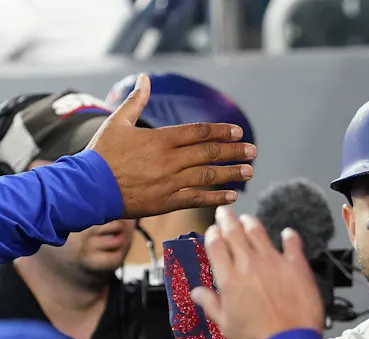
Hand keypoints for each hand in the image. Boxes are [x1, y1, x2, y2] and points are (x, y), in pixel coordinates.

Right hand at [86, 74, 256, 217]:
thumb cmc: (101, 154)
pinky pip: (197, 199)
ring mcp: (170, 182)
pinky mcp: (167, 202)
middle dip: (234, 151)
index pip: (198, 132)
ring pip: (208, 175)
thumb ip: (136, 101)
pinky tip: (232, 195)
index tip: (238, 132)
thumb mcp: (117, 122)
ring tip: (249, 171)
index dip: (221, 132)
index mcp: (160, 139)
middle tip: (253, 151)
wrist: (87, 188)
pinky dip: (216, 197)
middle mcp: (169, 160)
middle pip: (209, 153)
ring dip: (231, 173)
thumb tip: (145, 79)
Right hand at [190, 207, 324, 338]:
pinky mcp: (296, 265)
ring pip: (259, 232)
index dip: (213, 234)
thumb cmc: (258, 335)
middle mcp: (249, 264)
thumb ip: (211, 304)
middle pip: (235, 232)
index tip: (213, 230)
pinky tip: (287, 233)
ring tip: (248, 219)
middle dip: (227, 219)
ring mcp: (274, 262)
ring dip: (251, 222)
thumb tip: (196, 292)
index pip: (216, 246)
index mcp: (229, 278)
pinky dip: (289, 237)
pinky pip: (292, 244)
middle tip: (225, 212)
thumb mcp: (226, 325)